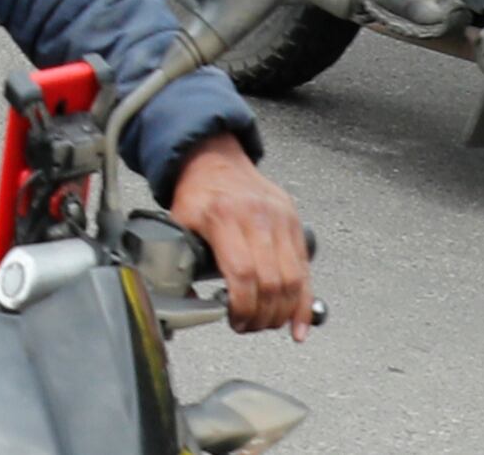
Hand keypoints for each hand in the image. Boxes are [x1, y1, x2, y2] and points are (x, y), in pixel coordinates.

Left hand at [164, 136, 311, 334]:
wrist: (214, 158)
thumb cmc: (198, 192)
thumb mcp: (179, 222)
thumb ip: (179, 260)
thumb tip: (182, 302)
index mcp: (224, 216)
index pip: (243, 272)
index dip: (242, 306)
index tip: (235, 321)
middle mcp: (257, 216)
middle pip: (272, 281)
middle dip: (262, 315)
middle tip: (249, 326)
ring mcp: (280, 218)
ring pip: (293, 278)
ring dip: (282, 312)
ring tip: (266, 323)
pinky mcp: (294, 222)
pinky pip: (305, 268)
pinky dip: (304, 300)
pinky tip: (300, 323)